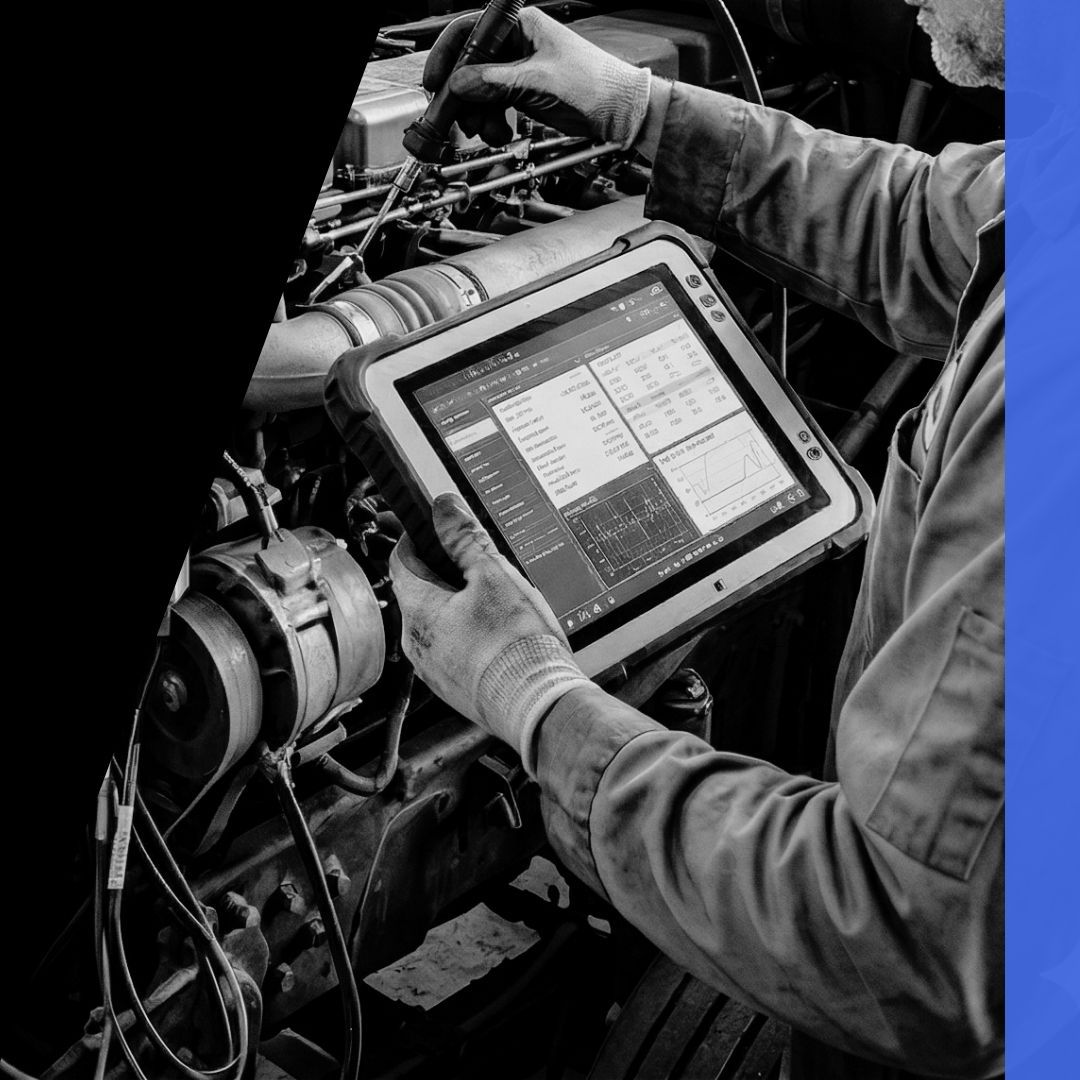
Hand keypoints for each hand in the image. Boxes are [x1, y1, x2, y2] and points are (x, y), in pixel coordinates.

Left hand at [389, 492, 591, 774]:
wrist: (540, 708)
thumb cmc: (517, 646)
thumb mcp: (495, 575)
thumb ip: (465, 538)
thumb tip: (443, 507)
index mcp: (418, 610)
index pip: (401, 560)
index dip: (417, 537)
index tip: (434, 525)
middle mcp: (416, 644)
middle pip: (422, 592)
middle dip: (448, 573)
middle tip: (482, 565)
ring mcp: (433, 671)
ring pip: (440, 623)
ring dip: (462, 607)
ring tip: (502, 606)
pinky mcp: (455, 690)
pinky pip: (455, 651)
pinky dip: (472, 636)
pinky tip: (504, 637)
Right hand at [423, 7, 651, 148]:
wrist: (622, 112)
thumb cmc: (596, 84)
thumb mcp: (539, 82)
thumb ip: (496, 83)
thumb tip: (459, 85)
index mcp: (521, 24)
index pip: (471, 32)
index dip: (448, 56)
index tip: (435, 82)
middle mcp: (517, 44)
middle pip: (471, 65)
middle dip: (462, 95)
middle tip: (454, 117)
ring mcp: (519, 70)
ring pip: (480, 90)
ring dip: (478, 114)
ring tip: (486, 130)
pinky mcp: (524, 94)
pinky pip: (495, 105)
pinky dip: (491, 121)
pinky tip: (498, 133)